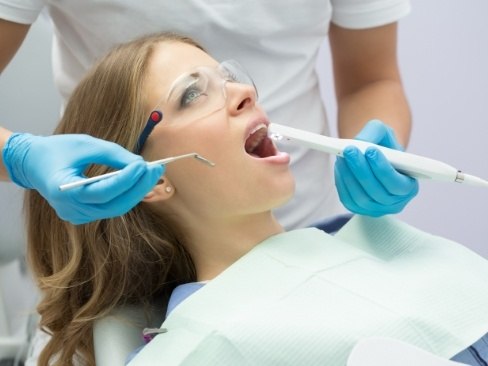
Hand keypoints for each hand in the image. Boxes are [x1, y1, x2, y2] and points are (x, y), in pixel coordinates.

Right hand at [3, 133, 163, 223]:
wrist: (32, 163)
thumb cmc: (57, 150)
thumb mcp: (85, 144)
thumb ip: (113, 154)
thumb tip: (140, 163)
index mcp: (63, 191)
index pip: (102, 191)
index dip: (126, 179)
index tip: (144, 164)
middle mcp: (70, 209)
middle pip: (114, 205)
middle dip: (139, 187)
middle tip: (157, 169)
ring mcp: (76, 216)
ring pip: (115, 208)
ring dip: (136, 191)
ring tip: (152, 173)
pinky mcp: (83, 215)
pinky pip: (110, 207)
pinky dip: (126, 195)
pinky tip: (139, 181)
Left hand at [334, 120, 418, 216]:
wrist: (372, 157)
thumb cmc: (382, 145)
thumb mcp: (384, 133)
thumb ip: (375, 133)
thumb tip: (359, 142)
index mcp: (409, 187)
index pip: (397, 184)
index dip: (383, 169)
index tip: (370, 150)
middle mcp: (394, 203)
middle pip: (376, 192)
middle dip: (361, 170)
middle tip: (349, 150)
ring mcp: (376, 209)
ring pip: (360, 197)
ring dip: (349, 175)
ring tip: (342, 156)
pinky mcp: (358, 209)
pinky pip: (348, 199)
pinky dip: (342, 183)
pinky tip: (340, 167)